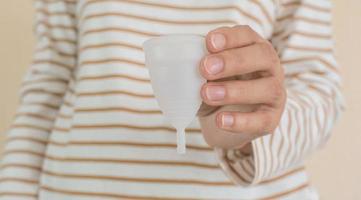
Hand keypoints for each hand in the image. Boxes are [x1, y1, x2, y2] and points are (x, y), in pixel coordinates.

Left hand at [198, 25, 285, 148]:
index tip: (209, 43)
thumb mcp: (206, 75)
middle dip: (233, 61)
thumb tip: (180, 65)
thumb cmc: (216, 88)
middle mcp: (269, 68)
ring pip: (267, 88)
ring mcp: (274, 94)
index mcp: (252, 49)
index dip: (230, 37)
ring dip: (234, 91)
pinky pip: (262, 120)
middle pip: (262, 56)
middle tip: (205, 68)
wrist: (223, 122)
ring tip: (206, 94)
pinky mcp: (271, 119)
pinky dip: (240, 121)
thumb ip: (200, 67)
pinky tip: (220, 120)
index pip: (247, 35)